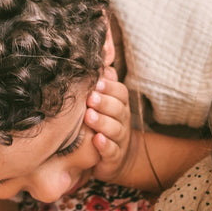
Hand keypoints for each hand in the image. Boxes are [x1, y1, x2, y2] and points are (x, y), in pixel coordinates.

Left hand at [85, 67, 133, 182]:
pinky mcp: (114, 158)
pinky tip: (96, 140)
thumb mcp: (99, 100)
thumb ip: (99, 82)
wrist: (111, 156)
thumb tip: (96, 53)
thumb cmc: (100, 122)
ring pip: (115, 129)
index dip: (109, 87)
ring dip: (102, 122)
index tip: (95, 82)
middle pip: (119, 108)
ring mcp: (119, 139)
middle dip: (105, 102)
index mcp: (119, 104)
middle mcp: (122, 120)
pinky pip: (112, 151)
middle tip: (90, 98)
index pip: (120, 92)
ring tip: (89, 117)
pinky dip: (105, 145)